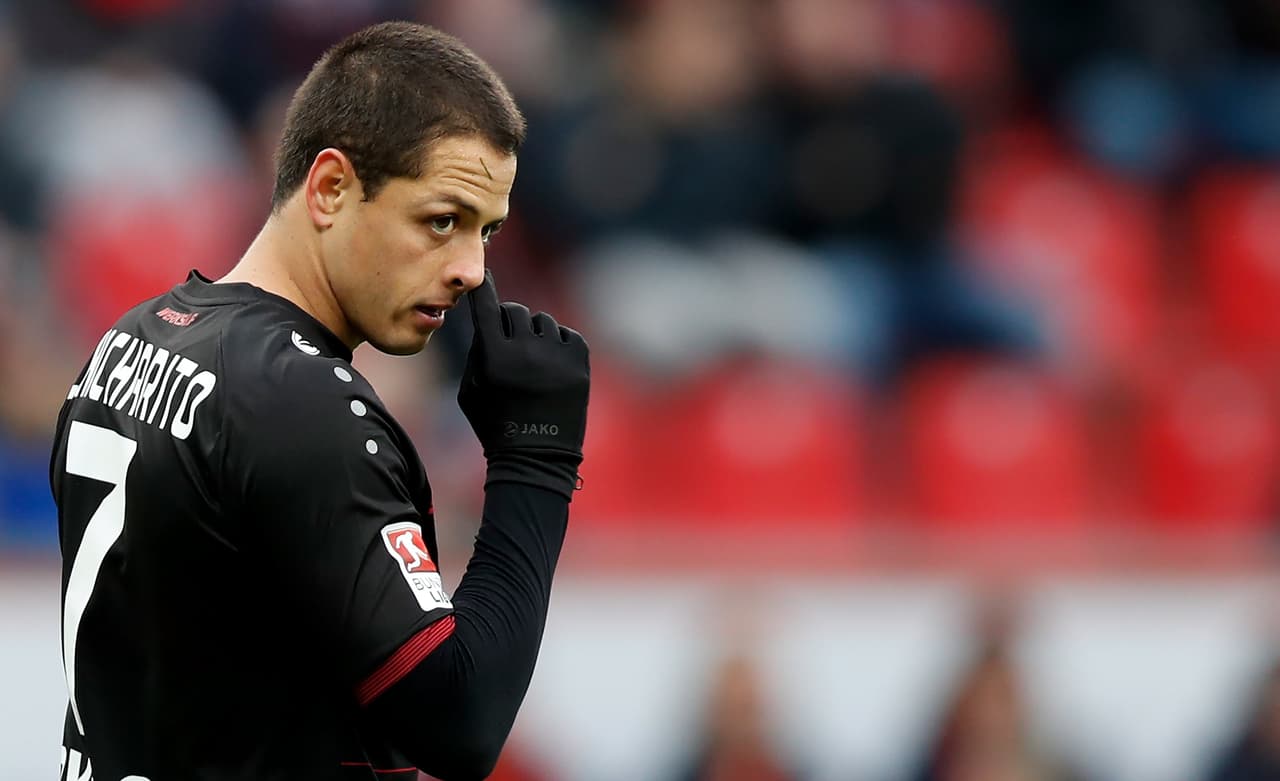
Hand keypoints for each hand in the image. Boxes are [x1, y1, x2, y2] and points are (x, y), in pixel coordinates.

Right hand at [459, 270, 588, 498]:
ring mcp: (556, 357)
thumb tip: (489, 317)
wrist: (537, 458)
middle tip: (509, 342)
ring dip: (535, 335)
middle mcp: (526, 351)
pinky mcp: (580, 363)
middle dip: (509, 321)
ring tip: (533, 364)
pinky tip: (552, 368)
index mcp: (495, 358)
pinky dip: (559, 346)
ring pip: (543, 321)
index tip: (484, 275)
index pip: (487, 308)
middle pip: (516, 311)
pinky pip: (567, 335)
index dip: (483, 289)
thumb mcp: (469, 391)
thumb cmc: (495, 425)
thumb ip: (476, 351)